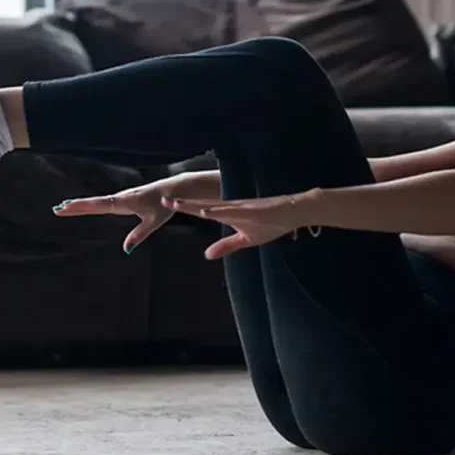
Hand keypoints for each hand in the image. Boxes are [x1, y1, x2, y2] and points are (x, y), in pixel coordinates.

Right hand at [52, 183, 174, 253]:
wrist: (172, 189)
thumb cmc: (164, 205)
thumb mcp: (154, 222)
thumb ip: (140, 234)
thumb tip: (126, 250)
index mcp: (123, 202)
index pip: (97, 206)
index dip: (81, 207)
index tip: (65, 207)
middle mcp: (119, 198)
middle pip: (93, 203)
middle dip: (75, 206)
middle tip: (56, 209)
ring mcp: (121, 198)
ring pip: (97, 202)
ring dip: (81, 204)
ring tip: (64, 207)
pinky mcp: (124, 199)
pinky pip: (103, 202)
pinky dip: (91, 204)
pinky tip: (87, 206)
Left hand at [163, 189, 319, 259]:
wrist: (293, 212)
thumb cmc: (272, 224)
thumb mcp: (246, 240)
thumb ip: (226, 246)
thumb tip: (206, 256)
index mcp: (228, 215)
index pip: (202, 211)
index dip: (185, 208)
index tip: (167, 204)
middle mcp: (230, 208)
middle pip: (202, 206)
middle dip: (183, 204)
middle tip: (162, 199)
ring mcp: (240, 208)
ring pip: (212, 206)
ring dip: (194, 205)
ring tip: (176, 203)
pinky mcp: (250, 210)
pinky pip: (231, 210)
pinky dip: (217, 210)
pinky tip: (205, 210)